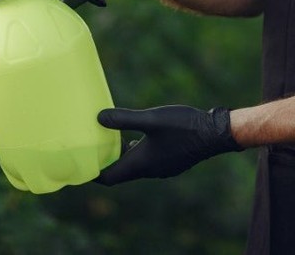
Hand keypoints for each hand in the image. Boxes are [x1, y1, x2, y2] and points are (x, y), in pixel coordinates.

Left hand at [94, 105, 242, 184]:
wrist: (216, 134)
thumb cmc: (184, 126)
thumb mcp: (152, 119)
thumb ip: (124, 119)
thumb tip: (98, 117)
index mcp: (141, 164)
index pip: (109, 177)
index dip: (93, 173)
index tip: (78, 165)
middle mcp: (150, 170)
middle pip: (120, 173)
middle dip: (105, 163)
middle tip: (91, 149)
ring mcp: (162, 167)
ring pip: (134, 166)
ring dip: (122, 156)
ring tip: (111, 140)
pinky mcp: (171, 160)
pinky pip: (147, 161)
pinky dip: (136, 153)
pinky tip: (137, 137)